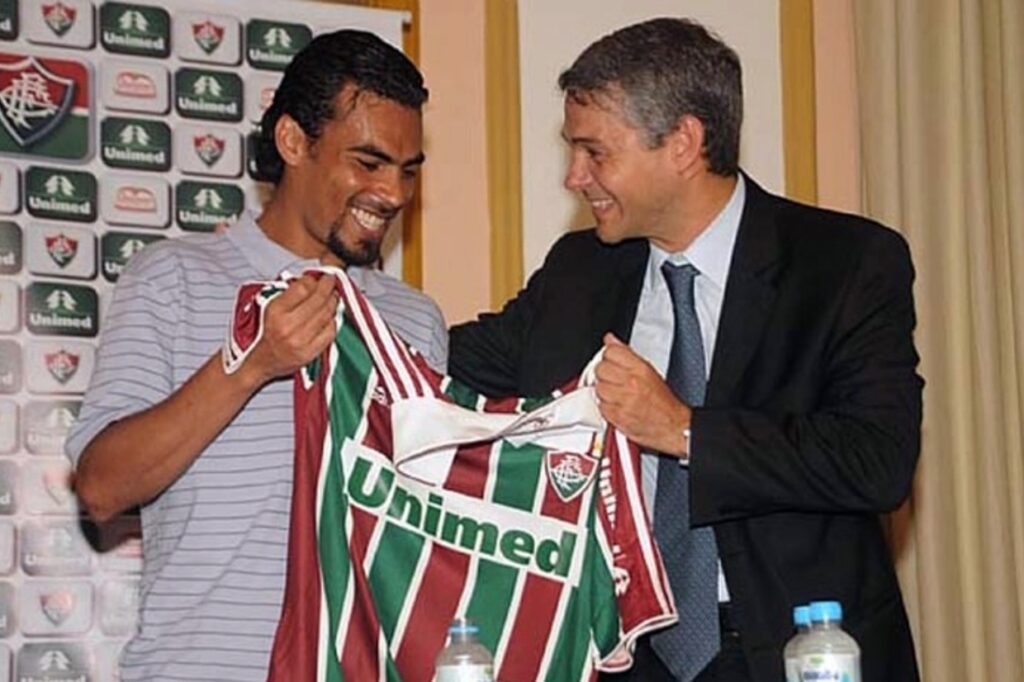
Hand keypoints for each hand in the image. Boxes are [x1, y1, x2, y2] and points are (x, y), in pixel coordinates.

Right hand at [243, 274, 338, 384]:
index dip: (313, 281)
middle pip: (318, 299)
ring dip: (333, 302)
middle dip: (328, 287)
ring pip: (326, 314)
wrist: (262, 361)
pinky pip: (330, 332)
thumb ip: (289, 294)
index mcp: (275, 312)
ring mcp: (300, 341)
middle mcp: (288, 326)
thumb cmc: (267, 333)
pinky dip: (333, 321)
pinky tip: (331, 316)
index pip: (302, 288)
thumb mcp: (270, 308)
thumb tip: (312, 281)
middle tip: (331, 281)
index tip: (318, 277)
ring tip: (333, 296)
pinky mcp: (310, 353)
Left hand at [595, 333, 691, 456]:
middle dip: (604, 374)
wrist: (672, 426)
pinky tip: (617, 406)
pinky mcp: (617, 416)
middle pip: (600, 369)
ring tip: (616, 394)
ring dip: (604, 392)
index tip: (610, 362)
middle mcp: (631, 382)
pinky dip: (606, 408)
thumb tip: (610, 340)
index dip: (608, 356)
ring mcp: (623, 400)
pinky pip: (600, 407)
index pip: (610, 351)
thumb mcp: (648, 370)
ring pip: (598, 388)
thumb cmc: (663, 401)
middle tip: (613, 380)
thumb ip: (626, 353)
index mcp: (640, 368)